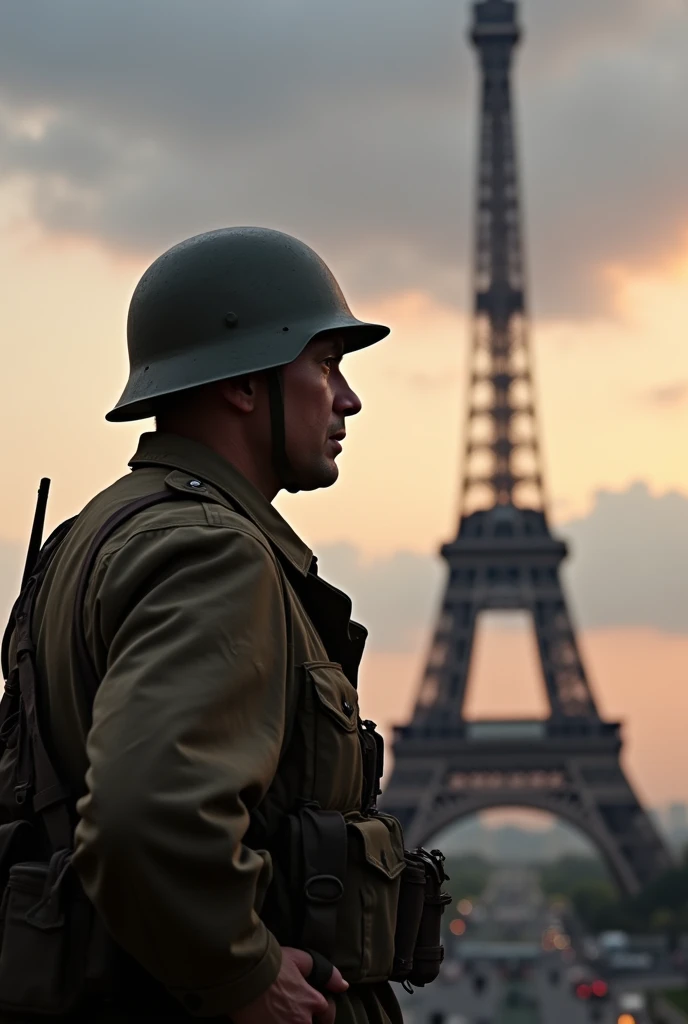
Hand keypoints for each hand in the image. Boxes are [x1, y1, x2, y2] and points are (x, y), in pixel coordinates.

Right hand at [232, 947, 347, 1023]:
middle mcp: (302, 1020)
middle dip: (305, 1020)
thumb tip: (343, 985)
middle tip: (294, 1013)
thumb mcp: (300, 959)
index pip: (327, 1014)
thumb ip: (325, 972)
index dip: (323, 1013)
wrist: (243, 975)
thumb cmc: (271, 964)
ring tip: (280, 1016)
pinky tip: (269, 1020)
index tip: (316, 1011)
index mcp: (313, 1001)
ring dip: (290, 1022)